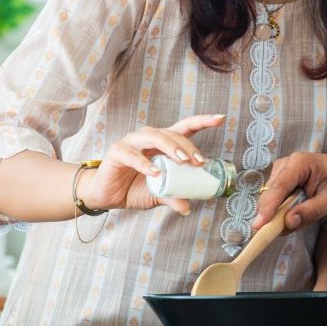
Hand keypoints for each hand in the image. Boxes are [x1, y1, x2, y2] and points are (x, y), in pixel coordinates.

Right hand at [77, 114, 225, 214]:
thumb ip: (173, 196)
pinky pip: (132, 154)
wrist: (107, 196)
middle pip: (172, 133)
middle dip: (188, 145)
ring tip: (182, 161)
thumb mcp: (158, 194)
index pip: (185, 127)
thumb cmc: (134, 189)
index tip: (220, 118)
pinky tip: (155, 173)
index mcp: (163, 144)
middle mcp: (149, 138)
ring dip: (171, 147)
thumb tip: (187, 207)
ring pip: (154, 136)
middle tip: (199, 161)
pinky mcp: (117, 152)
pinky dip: (144, 163)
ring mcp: (132, 142)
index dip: (202, 121)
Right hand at [253, 151, 326, 233]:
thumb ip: (310, 211)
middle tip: (282, 231)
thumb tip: (288, 222)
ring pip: (270, 198)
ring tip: (298, 218)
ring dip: (278, 213)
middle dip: (272, 214)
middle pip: (270, 193)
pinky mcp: (282, 180)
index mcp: (300, 163)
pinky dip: (282, 210)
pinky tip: (296, 213)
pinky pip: (275, 199)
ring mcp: (282, 172)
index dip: (268, 207)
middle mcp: (286, 164)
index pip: (279, 187)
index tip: (259, 225)